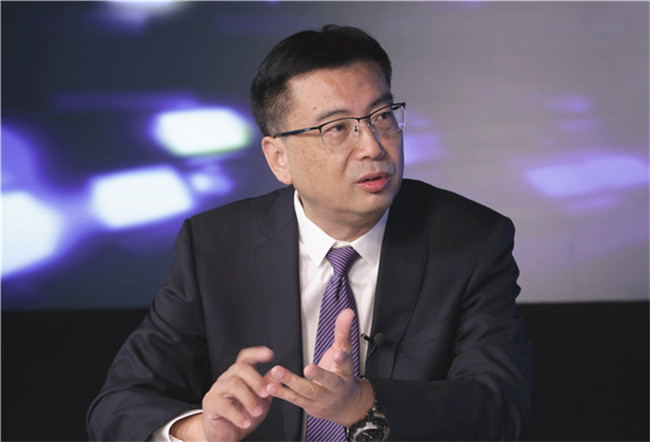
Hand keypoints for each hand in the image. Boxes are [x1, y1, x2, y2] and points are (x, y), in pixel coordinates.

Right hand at [170, 346, 275, 440]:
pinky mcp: (210, 403)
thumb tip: (279, 374)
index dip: (256, 353)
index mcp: (239, 375)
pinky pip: (223, 405)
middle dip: (256, 380)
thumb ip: (268, 387)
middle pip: (240, 367)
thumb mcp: (261, 401)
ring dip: (249, 399)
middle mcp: (227, 378)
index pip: (245, 358)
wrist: (226, 434)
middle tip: (265, 394)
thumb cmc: (243, 415)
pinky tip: (245, 422)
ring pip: (233, 384)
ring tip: (257, 412)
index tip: (270, 355)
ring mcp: (217, 389)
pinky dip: (237, 415)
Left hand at [266, 309, 373, 426]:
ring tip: (278, 371)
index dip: (343, 359)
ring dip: (292, 381)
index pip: (346, 365)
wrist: (344, 406)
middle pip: (329, 382)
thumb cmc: (342, 374)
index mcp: (345, 372)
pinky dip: (282, 393)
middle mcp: (335, 387)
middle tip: (309, 368)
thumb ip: (343, 331)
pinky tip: (271, 386)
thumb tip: (348, 312)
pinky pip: (294, 399)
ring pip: (308, 391)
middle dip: (320, 375)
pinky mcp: (308, 405)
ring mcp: (322, 398)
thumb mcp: (344, 351)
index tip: (338, 354)